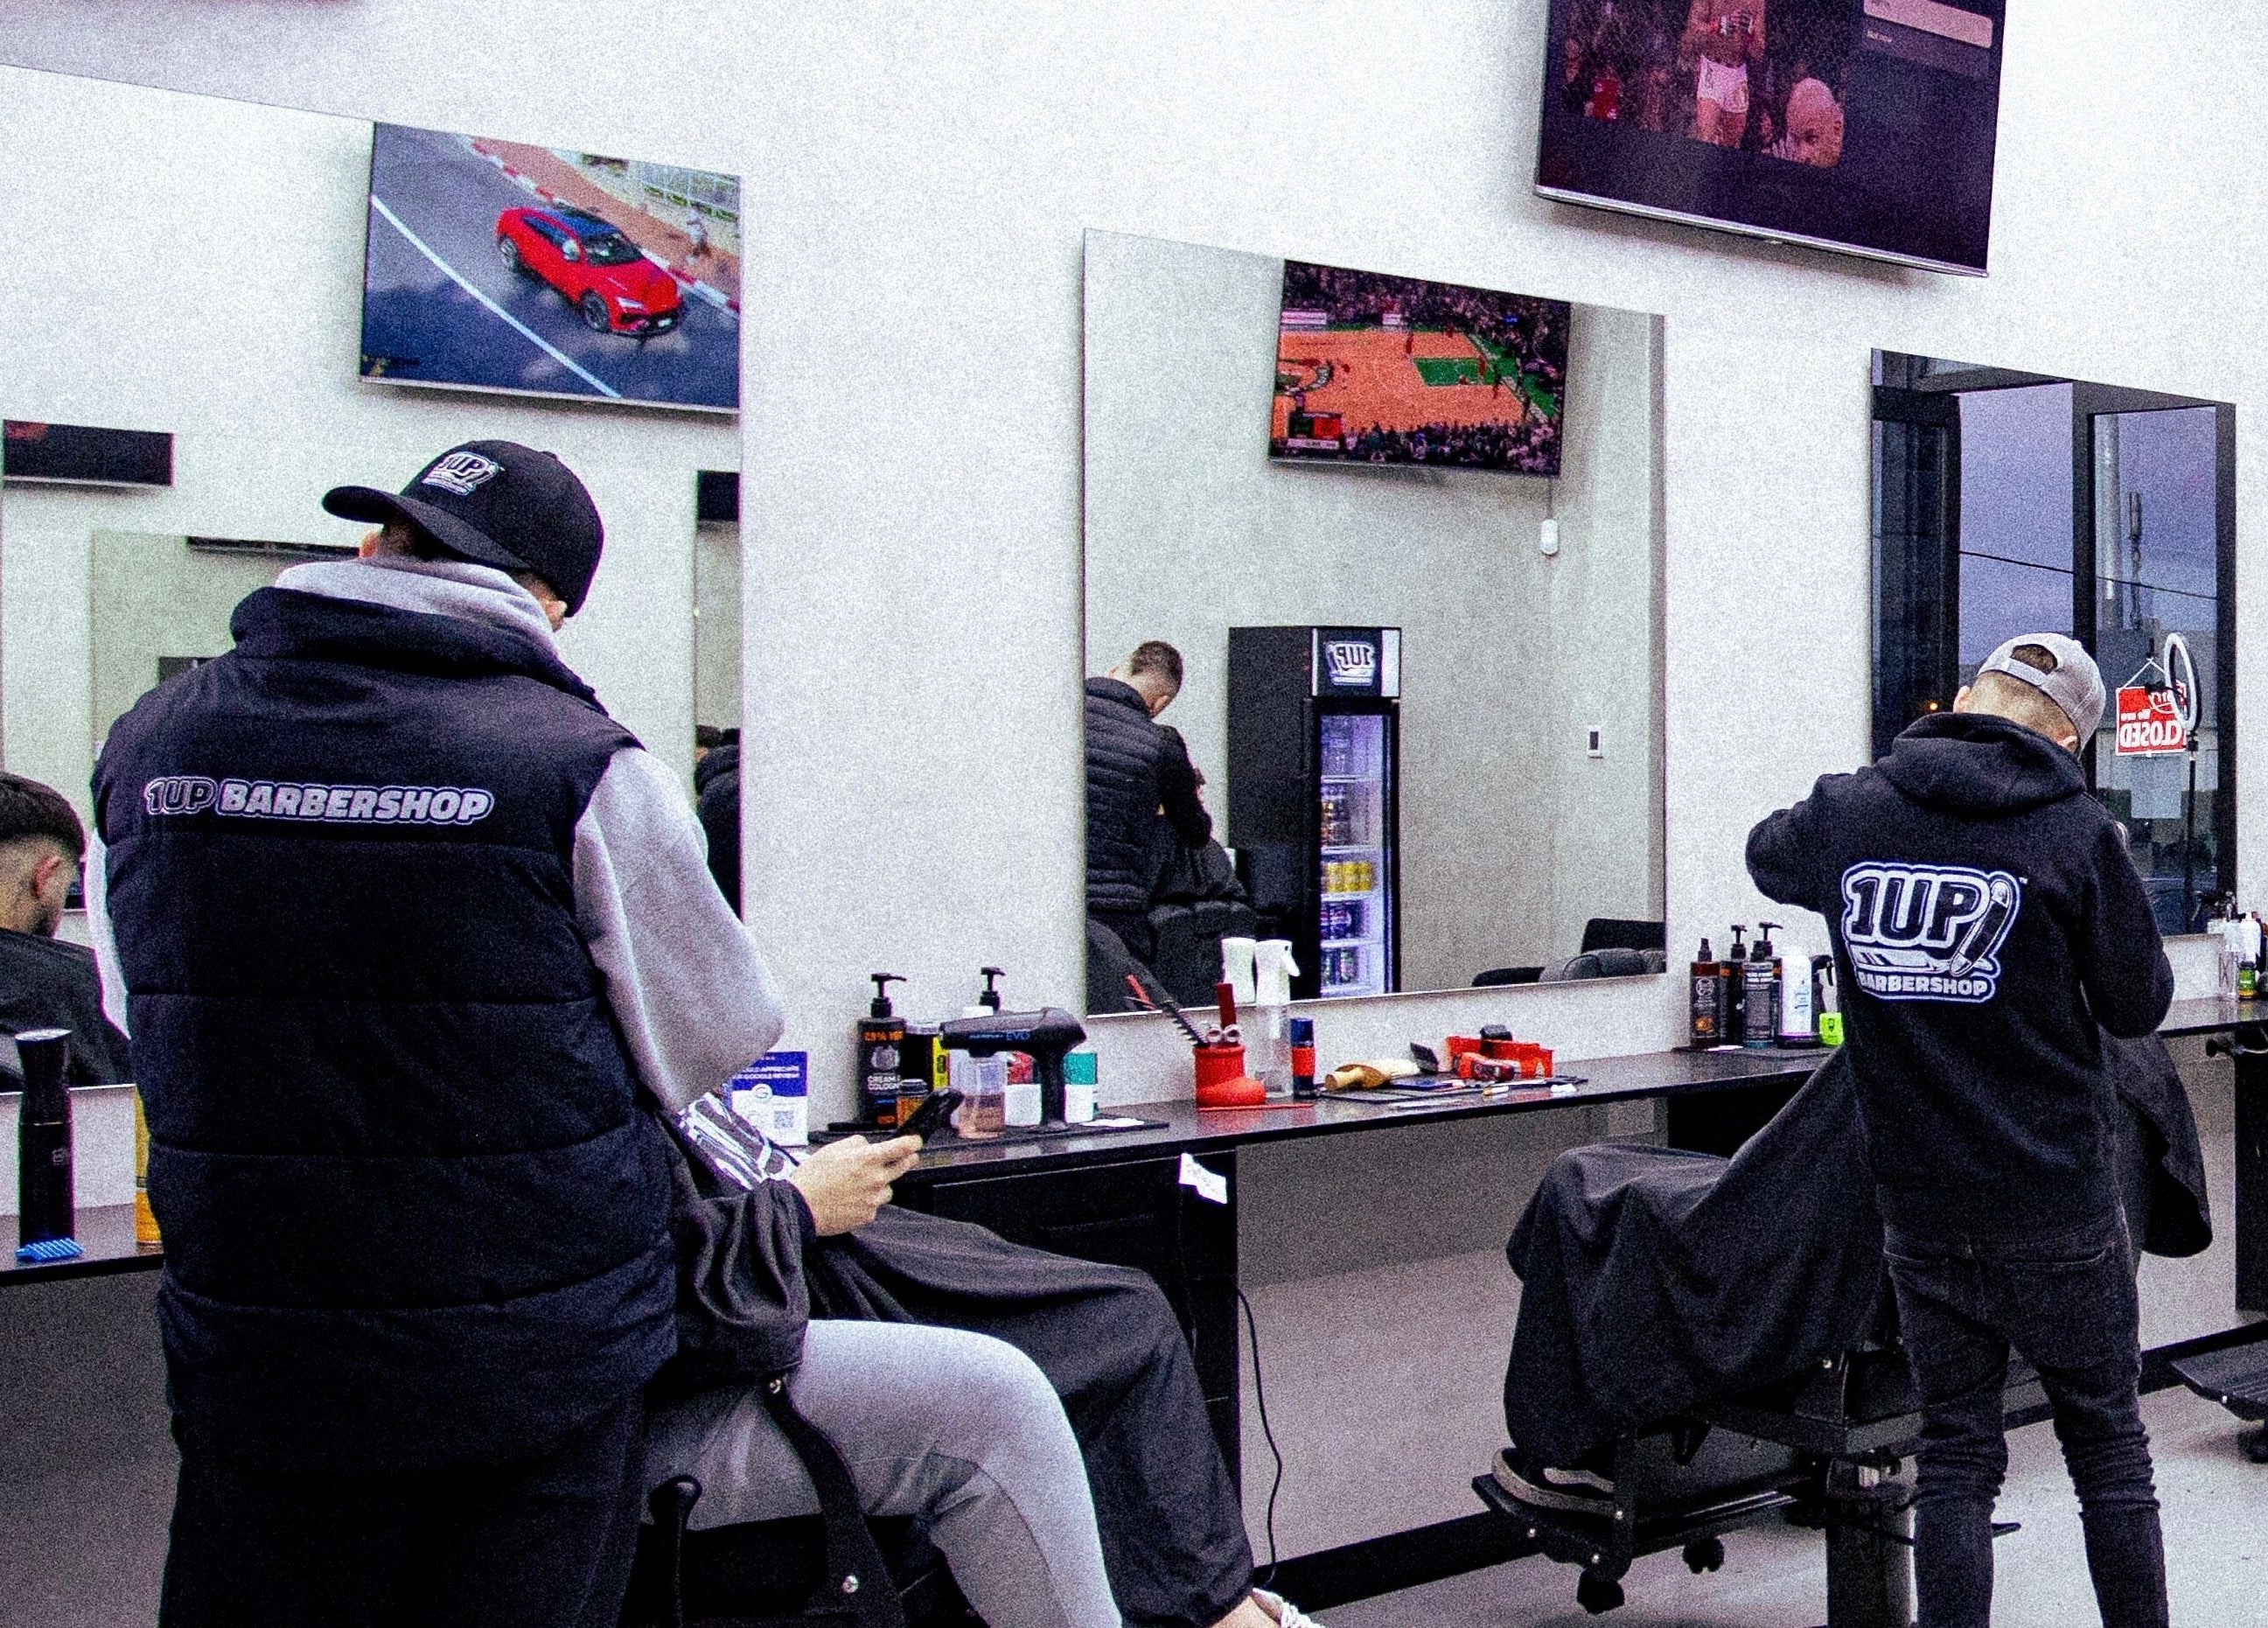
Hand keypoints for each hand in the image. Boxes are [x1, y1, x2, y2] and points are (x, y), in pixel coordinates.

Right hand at [788, 1135, 921, 1235]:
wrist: (800, 1207)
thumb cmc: (812, 1179)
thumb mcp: (831, 1150)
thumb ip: (855, 1144)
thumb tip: (867, 1145)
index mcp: (867, 1160)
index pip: (900, 1148)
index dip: (912, 1142)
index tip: (916, 1141)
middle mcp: (875, 1179)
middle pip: (902, 1167)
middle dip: (906, 1160)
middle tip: (907, 1157)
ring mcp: (873, 1199)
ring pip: (887, 1189)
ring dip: (880, 1184)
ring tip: (859, 1185)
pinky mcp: (868, 1216)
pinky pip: (875, 1205)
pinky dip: (868, 1201)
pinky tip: (852, 1199)